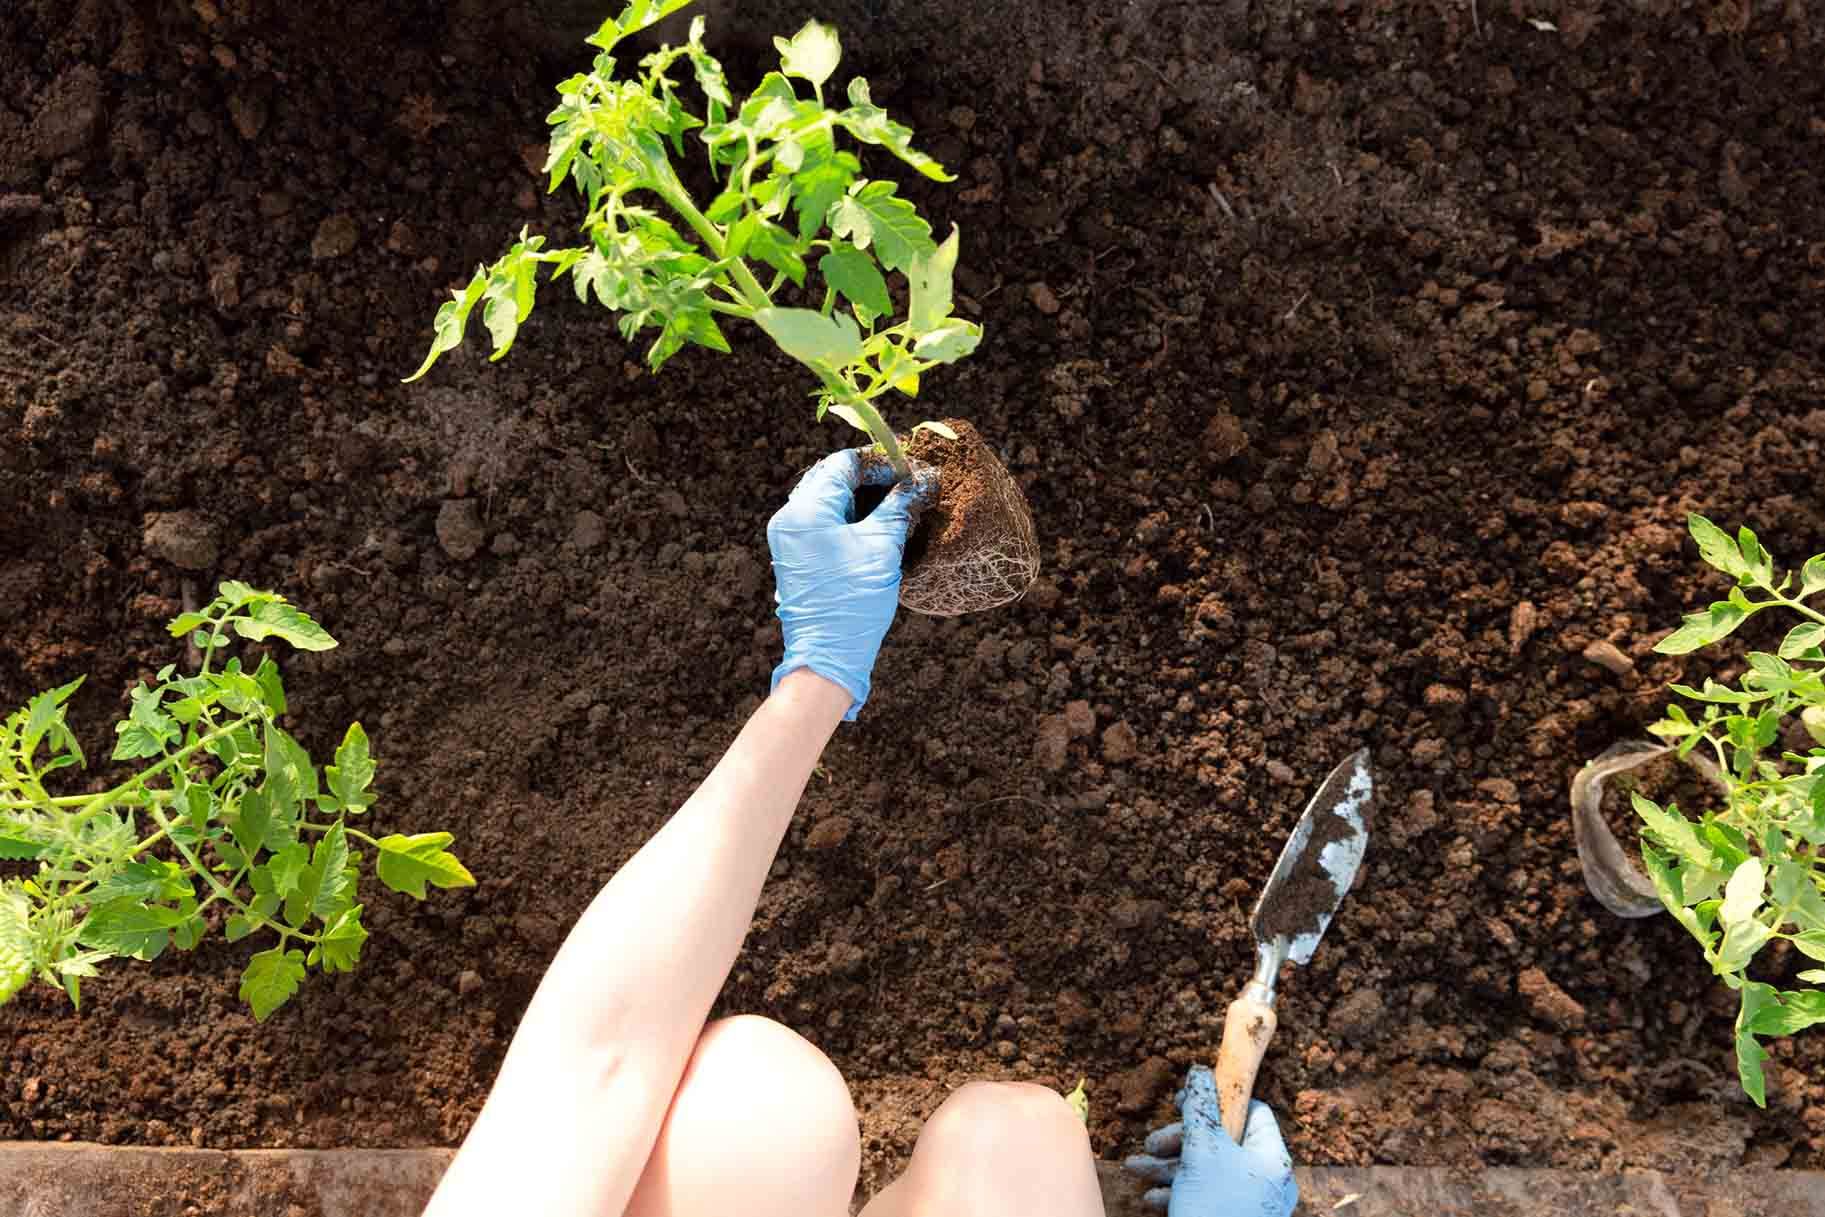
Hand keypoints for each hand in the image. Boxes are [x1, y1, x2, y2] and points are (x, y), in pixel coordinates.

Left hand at [767, 448, 935, 720]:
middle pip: (833, 480)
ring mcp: (790, 539)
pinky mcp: (798, 557)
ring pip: (830, 501)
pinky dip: (851, 519)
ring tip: (899, 503)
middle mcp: (790, 519)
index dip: (880, 462)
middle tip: (907, 483)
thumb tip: (921, 479)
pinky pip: (825, 524)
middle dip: (872, 479)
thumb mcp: (882, 547)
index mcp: (805, 510)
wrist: (827, 656)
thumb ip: (899, 507)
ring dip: (863, 499)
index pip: (843, 465)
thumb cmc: (852, 602)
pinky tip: (880, 524)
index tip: (911, 469)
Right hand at [1123, 1066, 1296, 1216]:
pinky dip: (1174, 1192)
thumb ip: (1200, 1107)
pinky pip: (1201, 1196)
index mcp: (1271, 1157)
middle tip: (1153, 1142)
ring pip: (1204, 1170)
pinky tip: (1151, 1198)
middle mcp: (1264, 1179)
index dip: (1216, 1101)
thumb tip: (1200, 1071)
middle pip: (1220, 1140)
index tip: (1183, 1101)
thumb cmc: (1216, 1210)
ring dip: (1166, 1166)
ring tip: (1136, 1168)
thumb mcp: (1203, 1150)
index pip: (1251, 1111)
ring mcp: (1246, 1203)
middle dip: (1178, 1139)